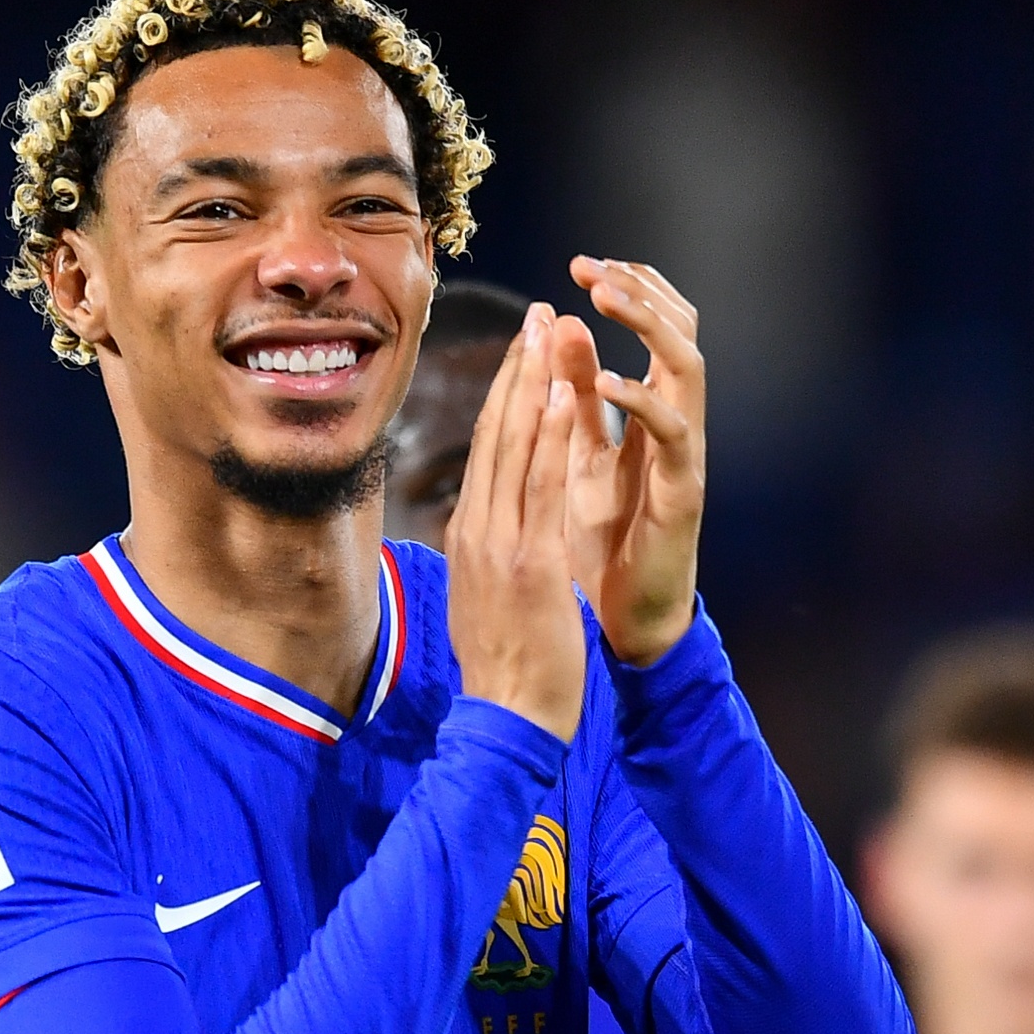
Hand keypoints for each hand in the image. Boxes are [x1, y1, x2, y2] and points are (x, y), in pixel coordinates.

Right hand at [445, 302, 588, 743]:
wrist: (507, 717)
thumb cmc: (507, 669)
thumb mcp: (485, 599)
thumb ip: (486, 556)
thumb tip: (484, 530)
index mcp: (470, 536)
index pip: (486, 452)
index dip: (505, 397)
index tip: (522, 353)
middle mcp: (477, 529)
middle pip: (494, 434)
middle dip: (516, 370)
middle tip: (535, 316)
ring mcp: (499, 543)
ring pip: (514, 447)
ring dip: (534, 382)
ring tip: (549, 330)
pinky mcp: (528, 561)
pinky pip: (540, 486)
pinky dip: (549, 436)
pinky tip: (562, 393)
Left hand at [560, 255, 705, 665]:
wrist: (623, 622)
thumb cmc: (600, 543)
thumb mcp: (578, 455)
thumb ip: (573, 396)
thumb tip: (558, 324)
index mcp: (651, 411)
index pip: (656, 328)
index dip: (628, 290)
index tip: (584, 263)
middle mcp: (676, 423)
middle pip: (681, 332)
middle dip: (640, 293)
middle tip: (593, 267)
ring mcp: (685, 454)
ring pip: (687, 368)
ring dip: (646, 327)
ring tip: (603, 297)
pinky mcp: (684, 491)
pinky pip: (672, 433)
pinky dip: (640, 401)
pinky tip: (606, 380)